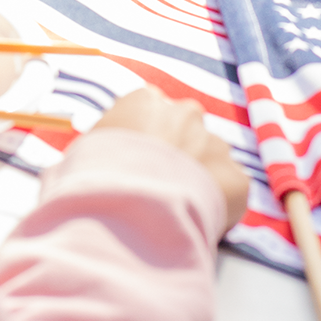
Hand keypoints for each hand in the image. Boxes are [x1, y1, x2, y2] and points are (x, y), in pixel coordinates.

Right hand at [91, 86, 247, 234]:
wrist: (132, 210)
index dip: (145, 139)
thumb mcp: (82, 152)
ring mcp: (215, 143)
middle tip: (160, 186)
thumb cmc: (97, 178)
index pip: (149, 112)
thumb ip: (99, 147)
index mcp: (145, 101)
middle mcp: (185, 113)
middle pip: (186, 130)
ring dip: (199, 178)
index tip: (138, 163)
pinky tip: (196, 220)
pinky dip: (219, 205)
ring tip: (177, 208)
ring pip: (211, 159)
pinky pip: (230, 190)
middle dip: (178, 154)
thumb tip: (89, 162)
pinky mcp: (237, 178)